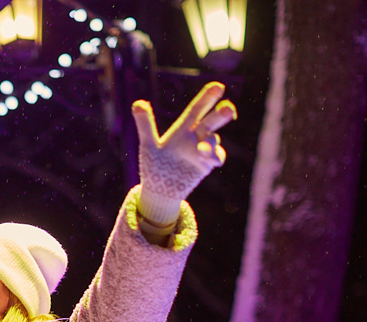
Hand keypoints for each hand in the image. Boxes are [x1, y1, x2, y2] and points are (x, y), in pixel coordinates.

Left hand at [132, 82, 236, 213]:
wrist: (160, 190)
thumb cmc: (154, 165)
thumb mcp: (149, 145)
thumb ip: (145, 125)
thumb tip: (137, 103)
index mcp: (183, 128)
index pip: (197, 109)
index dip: (207, 97)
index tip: (219, 86)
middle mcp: (196, 137)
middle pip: (211, 121)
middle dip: (221, 114)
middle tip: (229, 107)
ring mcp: (203, 150)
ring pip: (213, 140)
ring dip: (211, 142)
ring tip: (201, 150)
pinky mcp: (206, 164)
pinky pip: (216, 157)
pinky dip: (215, 157)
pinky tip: (211, 161)